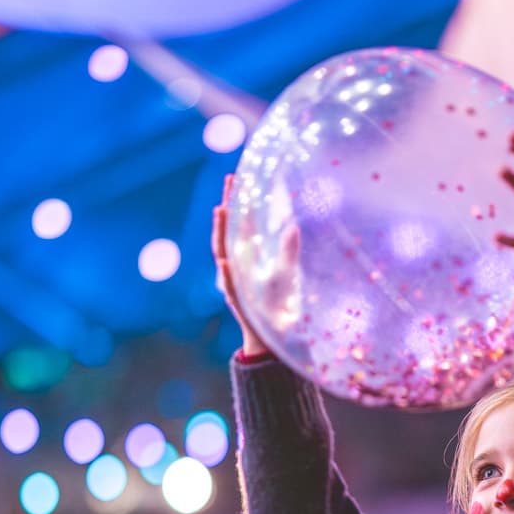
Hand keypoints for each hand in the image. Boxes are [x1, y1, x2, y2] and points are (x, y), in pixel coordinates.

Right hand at [212, 175, 299, 358]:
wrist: (275, 335)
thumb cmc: (280, 304)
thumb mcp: (287, 273)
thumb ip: (288, 250)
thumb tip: (293, 226)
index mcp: (247, 257)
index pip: (239, 223)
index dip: (237, 201)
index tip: (235, 178)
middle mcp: (237, 266)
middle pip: (228, 231)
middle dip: (227, 207)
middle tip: (229, 182)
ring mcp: (235, 282)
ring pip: (223, 254)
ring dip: (220, 233)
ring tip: (220, 211)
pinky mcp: (240, 302)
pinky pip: (231, 288)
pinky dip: (226, 275)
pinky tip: (224, 262)